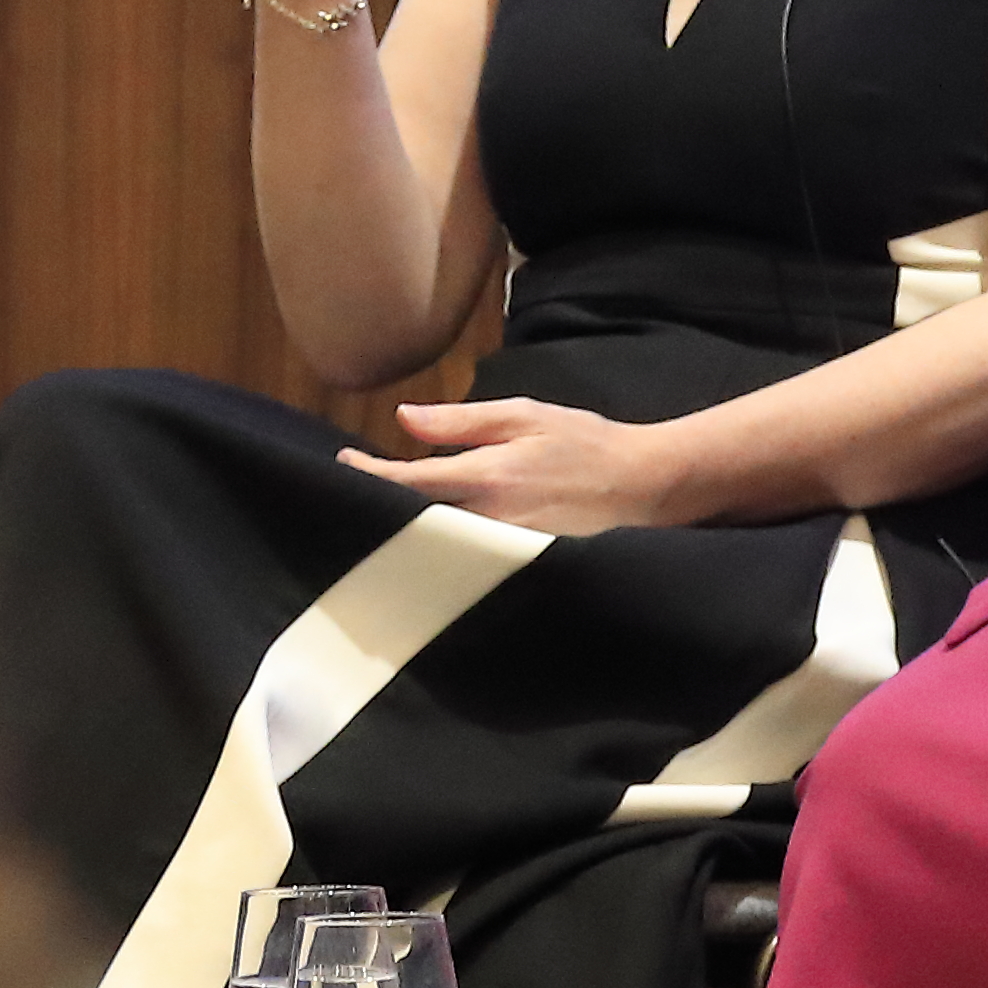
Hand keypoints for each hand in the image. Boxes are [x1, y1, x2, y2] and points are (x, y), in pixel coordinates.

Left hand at [341, 399, 709, 537]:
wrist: (646, 487)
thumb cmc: (586, 444)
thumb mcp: (526, 416)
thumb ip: (462, 421)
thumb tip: (403, 419)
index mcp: (488, 477)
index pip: (408, 482)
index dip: (368, 475)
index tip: (341, 464)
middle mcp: (490, 522)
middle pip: (414, 521)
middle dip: (380, 507)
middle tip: (351, 492)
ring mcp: (504, 553)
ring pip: (437, 546)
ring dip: (406, 531)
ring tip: (379, 516)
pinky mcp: (518, 571)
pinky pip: (466, 562)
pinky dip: (441, 549)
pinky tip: (428, 540)